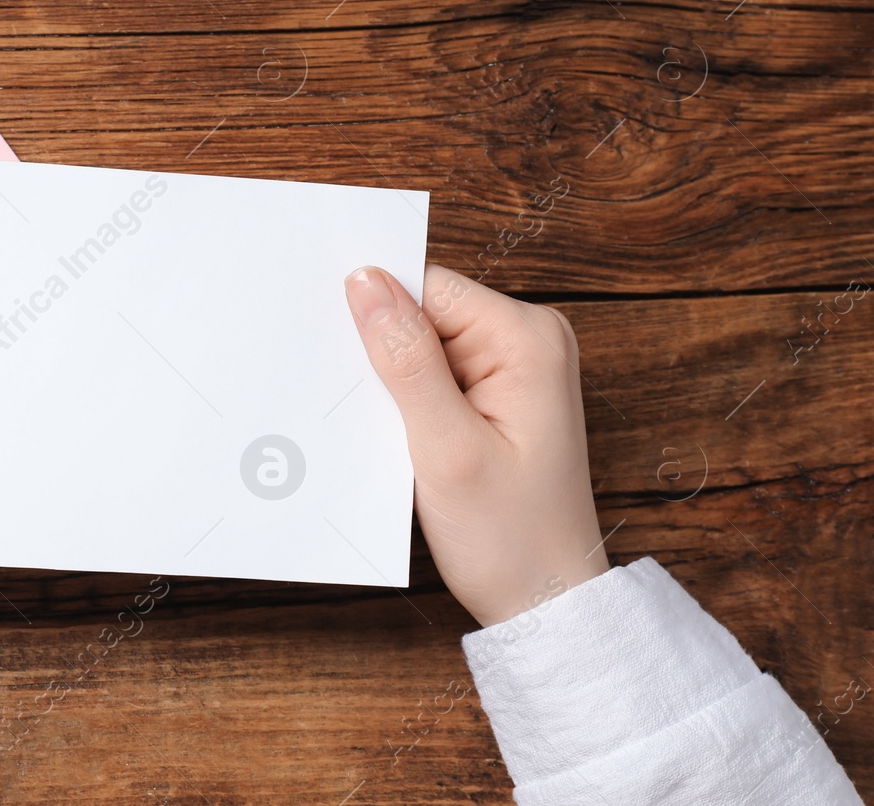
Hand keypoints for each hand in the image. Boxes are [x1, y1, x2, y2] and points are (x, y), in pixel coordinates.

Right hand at [344, 264, 607, 626]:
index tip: (336, 352)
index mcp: (526, 338)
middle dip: (380, 350)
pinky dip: (404, 402)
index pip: (426, 287)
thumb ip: (405, 360)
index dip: (374, 312)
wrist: (545, 602)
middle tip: (356, 403)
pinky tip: (394, 437)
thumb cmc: (511, 537)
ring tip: (381, 429)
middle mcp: (526, 341)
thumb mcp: (447, 448)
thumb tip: (364, 280)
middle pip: (422, 311)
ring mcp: (512, 369)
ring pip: (419, 345)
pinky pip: (431, 375)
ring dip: (389, 381)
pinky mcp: (494, 397)